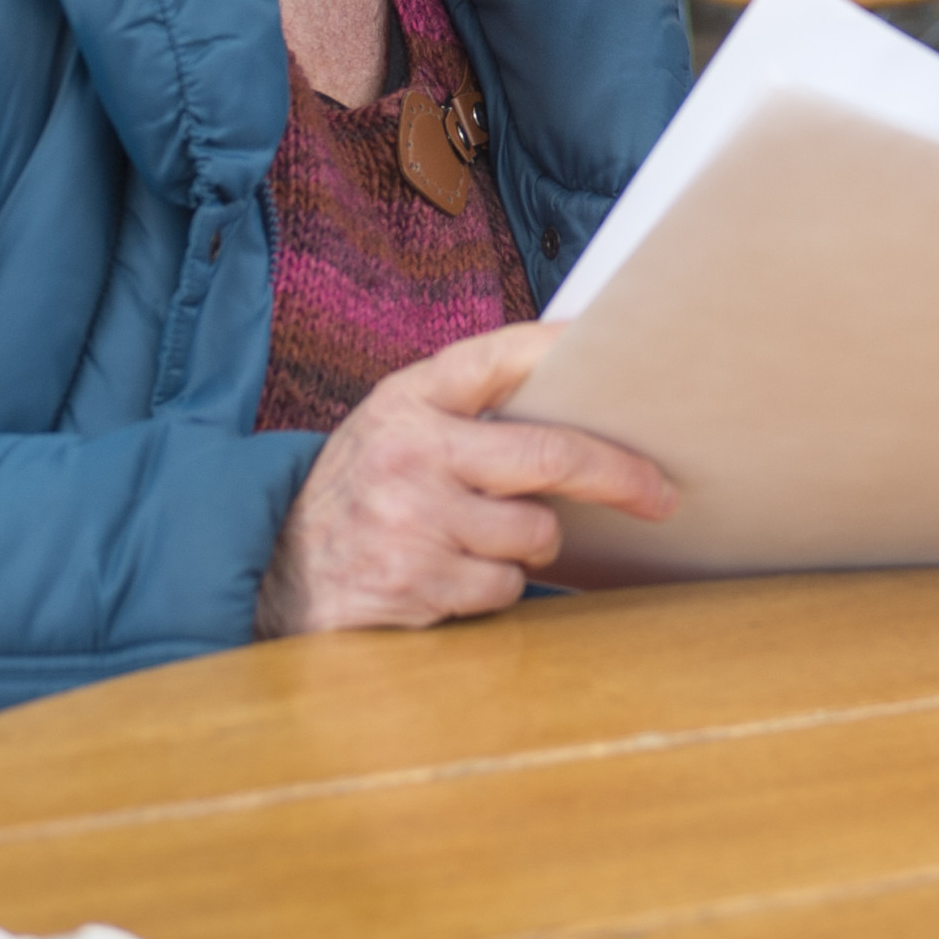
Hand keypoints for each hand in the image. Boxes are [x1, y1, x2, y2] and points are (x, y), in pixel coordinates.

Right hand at [256, 323, 675, 635]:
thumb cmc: (363, 489)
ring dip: (529, 546)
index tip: (626, 356)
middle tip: (660, 493)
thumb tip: (575, 400)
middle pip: (552, 456)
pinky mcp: (416, 584)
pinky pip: (503, 588)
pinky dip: (493, 588)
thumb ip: (468, 410)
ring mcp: (414, 520)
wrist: (278, 569)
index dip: (566, 350)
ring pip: (534, 535)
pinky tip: (451, 576)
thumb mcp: (397, 425)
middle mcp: (412, 452)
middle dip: (620, 476)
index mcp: (411, 398)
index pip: (502, 356)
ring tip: (481, 539)